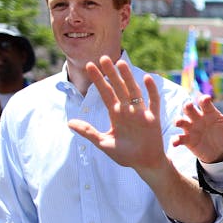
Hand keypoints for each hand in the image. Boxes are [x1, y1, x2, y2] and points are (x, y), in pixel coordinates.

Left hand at [68, 56, 166, 173]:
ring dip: (128, 78)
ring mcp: (141, 113)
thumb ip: (88, 132)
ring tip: (121, 63)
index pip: (105, 93)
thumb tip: (69, 122)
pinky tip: (146, 78)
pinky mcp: (153, 118)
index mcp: (116, 115)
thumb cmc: (125, 155)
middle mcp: (128, 110)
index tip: (90, 66)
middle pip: (119, 88)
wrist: (145, 164)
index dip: (98, 80)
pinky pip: (153, 101)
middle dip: (111, 73)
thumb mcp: (103, 143)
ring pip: (134, 91)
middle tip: (103, 57)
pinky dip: (151, 90)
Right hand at [174, 94, 222, 162]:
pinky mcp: (187, 140)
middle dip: (188, 106)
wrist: (220, 151)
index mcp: (209, 112)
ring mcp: (191, 128)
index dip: (204, 100)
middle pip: (189, 109)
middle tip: (189, 106)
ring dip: (178, 120)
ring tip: (178, 122)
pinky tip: (175, 142)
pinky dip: (175, 139)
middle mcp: (198, 118)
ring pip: (181, 121)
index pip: (204, 103)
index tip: (206, 99)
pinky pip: (179, 138)